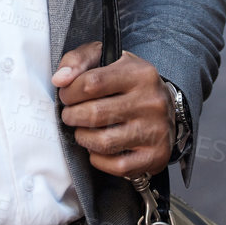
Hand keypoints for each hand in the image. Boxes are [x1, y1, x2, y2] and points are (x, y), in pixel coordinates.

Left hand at [53, 43, 171, 177]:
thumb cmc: (128, 81)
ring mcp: (156, 130)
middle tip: (71, 115)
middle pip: (95, 114)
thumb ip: (79, 61)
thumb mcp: (106, 58)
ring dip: (83, 138)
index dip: (70, 92)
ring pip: (103, 142)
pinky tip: (99, 148)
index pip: (91, 83)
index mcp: (140, 73)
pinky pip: (117, 166)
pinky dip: (99, 160)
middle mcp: (151, 101)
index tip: (67, 96)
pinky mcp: (156, 155)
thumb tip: (60, 80)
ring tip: (83, 130)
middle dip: (72, 116)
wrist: (165, 106)